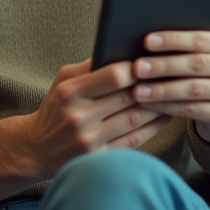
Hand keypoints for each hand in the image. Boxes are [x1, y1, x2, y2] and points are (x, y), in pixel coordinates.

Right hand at [22, 59, 171, 177]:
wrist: (37, 148)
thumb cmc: (55, 108)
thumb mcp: (63, 81)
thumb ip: (89, 66)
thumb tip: (121, 50)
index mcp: (70, 92)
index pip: (112, 76)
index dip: (135, 69)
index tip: (148, 63)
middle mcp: (79, 117)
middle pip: (127, 98)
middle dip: (151, 86)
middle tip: (169, 76)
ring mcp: (90, 140)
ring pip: (134, 119)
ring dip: (157, 106)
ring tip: (172, 94)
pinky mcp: (100, 158)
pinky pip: (134, 141)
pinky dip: (153, 127)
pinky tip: (165, 116)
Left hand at [131, 31, 209, 146]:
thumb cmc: (203, 71)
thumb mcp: (200, 55)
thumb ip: (183, 47)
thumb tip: (146, 41)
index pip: (201, 40)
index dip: (173, 40)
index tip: (146, 42)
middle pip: (197, 64)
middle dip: (164, 66)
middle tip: (138, 68)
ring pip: (194, 89)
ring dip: (162, 90)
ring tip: (138, 91)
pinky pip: (193, 110)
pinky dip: (168, 107)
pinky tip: (150, 105)